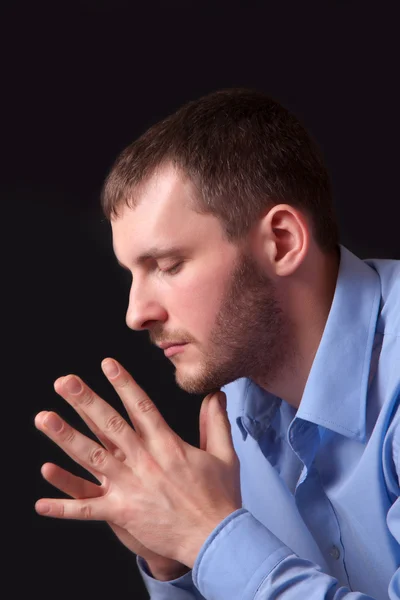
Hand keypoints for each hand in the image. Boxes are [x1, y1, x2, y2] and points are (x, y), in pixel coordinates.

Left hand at [35, 358, 240, 568]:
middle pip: (109, 425)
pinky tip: (41, 503)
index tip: (107, 364)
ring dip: (66, 437)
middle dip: (85, 401)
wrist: (217, 539)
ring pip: (91, 458)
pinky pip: (88, 510)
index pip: (141, 407)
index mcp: (167, 445)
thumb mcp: (224, 454)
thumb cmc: (221, 497)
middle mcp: (145, 461)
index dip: (123, 384)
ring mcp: (131, 487)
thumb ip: (216, 422)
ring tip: (44, 419)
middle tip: (64, 382)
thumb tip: (216, 394)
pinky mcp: (123, 513)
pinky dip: (64, 507)